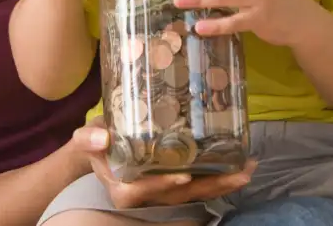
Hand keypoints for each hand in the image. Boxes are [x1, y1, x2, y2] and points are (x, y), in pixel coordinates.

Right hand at [71, 118, 255, 208]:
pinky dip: (220, 177)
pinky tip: (241, 165)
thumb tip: (101, 137)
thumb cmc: (95, 142)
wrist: (101, 145)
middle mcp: (147, 195)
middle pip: (180, 195)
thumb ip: (89, 138)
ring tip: (247, 170)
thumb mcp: (85, 137)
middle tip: (238, 174)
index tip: (183, 175)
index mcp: (124, 189)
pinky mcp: (176, 182)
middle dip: (210, 186)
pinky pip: (199, 183)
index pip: (144, 191)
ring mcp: (164, 191)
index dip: (163, 185)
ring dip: (222, 183)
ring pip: (195, 192)